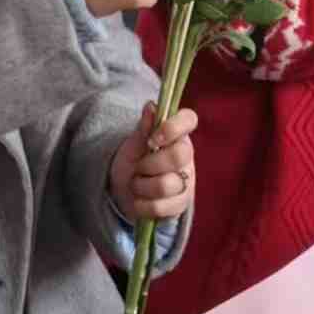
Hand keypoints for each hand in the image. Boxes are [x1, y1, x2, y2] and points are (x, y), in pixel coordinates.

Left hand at [109, 104, 196, 220]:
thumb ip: (143, 128)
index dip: (173, 127)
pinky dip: (142, 206)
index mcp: (178, 136)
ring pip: (167, 185)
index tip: (153, 139)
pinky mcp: (181, 205)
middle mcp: (187, 157)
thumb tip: (151, 106)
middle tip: (139, 167)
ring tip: (137, 185)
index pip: (189, 119)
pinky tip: (140, 201)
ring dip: (141, 186)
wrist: (124, 192)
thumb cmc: (133, 162)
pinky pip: (161, 208)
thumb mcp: (133, 144)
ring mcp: (186, 182)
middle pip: (178, 155)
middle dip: (149, 164)